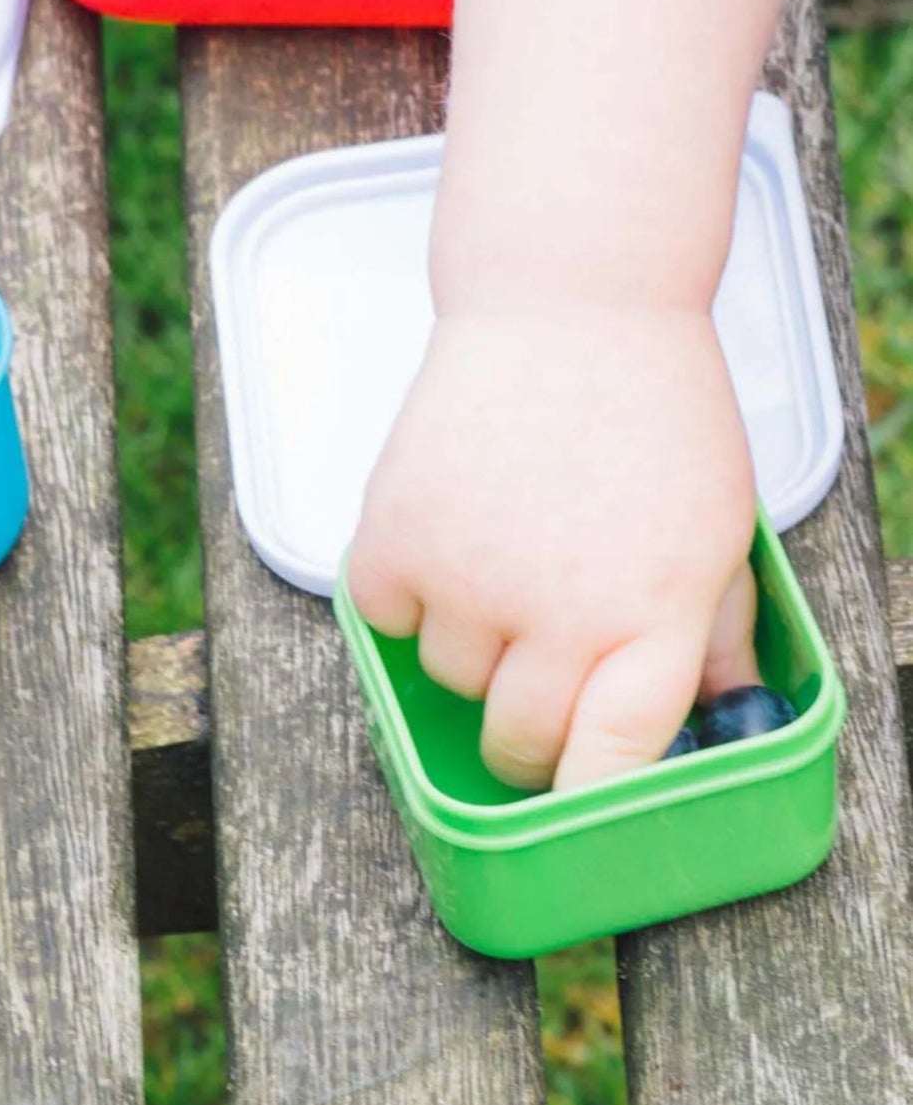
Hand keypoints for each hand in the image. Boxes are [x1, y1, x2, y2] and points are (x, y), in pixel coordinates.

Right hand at [346, 304, 759, 792]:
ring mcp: (470, 575)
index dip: (589, 796)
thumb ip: (711, 626)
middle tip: (528, 688)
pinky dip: (403, 595)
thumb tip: (708, 711)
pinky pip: (383, 616)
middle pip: (518, 740)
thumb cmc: (654, 407)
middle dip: (525, 735)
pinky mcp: (396, 533)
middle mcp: (560, 610)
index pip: (614, 759)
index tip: (575, 799)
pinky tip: (440, 541)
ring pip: (447, 675)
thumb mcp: (720, 523)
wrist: (569, 304)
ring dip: (465, 644)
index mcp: (655, 614)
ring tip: (492, 566)